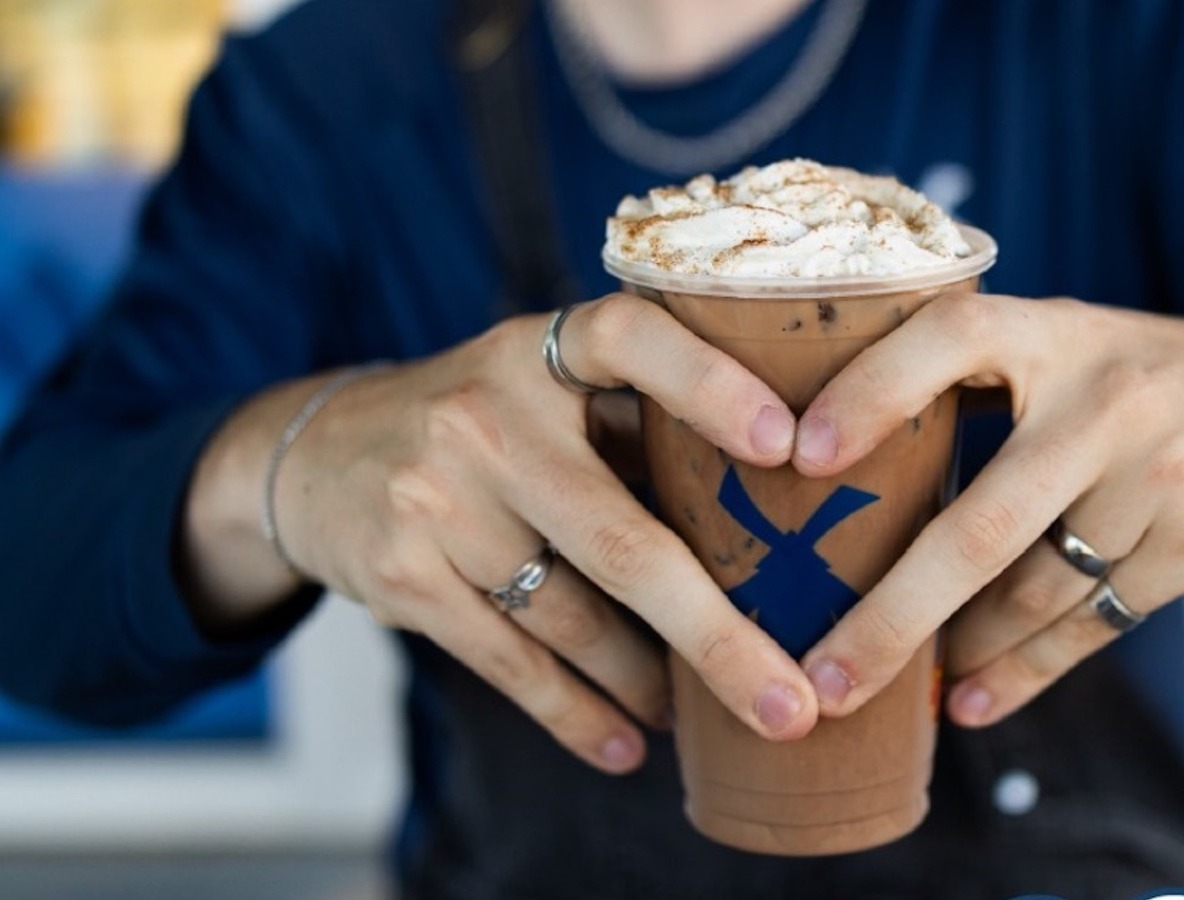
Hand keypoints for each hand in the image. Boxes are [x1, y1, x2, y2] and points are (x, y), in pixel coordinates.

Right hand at [183, 295, 818, 773]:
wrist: (314, 454)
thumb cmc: (485, 421)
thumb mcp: (549, 388)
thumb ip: (641, 424)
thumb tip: (783, 513)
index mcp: (542, 352)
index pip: (632, 339)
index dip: (710, 385)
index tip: (787, 446)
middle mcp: (487, 417)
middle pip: (622, 543)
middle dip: (717, 638)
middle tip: (789, 705)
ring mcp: (435, 498)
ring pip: (574, 618)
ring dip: (651, 683)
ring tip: (714, 719)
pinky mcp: (400, 574)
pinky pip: (510, 661)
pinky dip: (576, 714)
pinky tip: (626, 746)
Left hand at [791, 296, 1183, 725]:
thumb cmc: (1143, 372)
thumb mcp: (1068, 342)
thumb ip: (973, 381)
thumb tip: (832, 463)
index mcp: (1055, 333)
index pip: (947, 342)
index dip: (870, 393)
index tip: (799, 457)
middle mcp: (1106, 403)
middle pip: (980, 527)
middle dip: (891, 616)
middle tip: (822, 675)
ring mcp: (1161, 479)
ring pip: (1033, 594)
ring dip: (957, 650)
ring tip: (890, 688)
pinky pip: (1091, 625)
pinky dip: (1024, 671)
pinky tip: (973, 699)